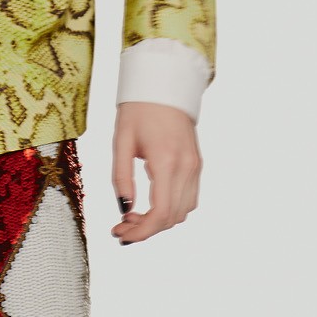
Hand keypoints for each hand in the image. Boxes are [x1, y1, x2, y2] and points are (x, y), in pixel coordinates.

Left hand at [111, 101, 202, 244]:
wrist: (164, 84)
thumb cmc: (138, 109)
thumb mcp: (121, 141)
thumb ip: (121, 178)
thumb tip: (124, 210)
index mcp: (166, 160)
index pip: (160, 214)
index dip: (140, 232)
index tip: (120, 234)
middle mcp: (186, 167)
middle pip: (172, 218)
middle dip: (146, 229)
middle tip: (122, 223)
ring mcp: (195, 166)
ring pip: (183, 212)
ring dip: (159, 221)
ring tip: (134, 213)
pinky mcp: (196, 164)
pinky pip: (189, 198)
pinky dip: (171, 208)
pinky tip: (152, 201)